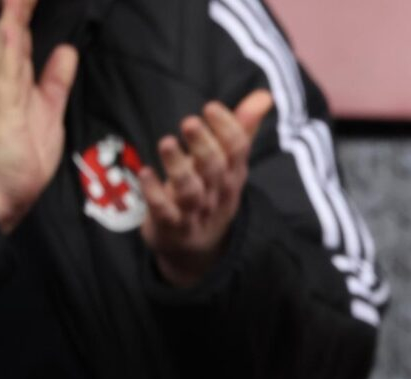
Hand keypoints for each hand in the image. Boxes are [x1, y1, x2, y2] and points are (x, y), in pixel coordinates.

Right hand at [0, 0, 77, 233]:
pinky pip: (5, 76)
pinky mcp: (2, 109)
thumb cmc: (24, 153)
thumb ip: (56, 80)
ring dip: (13, 18)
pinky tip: (10, 31)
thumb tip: (66, 51)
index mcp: (17, 79)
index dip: (28, 11)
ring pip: (7, 47)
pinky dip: (8, 51)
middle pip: (13, 34)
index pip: (24, 37)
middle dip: (18, 7)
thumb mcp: (50, 109)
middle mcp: (5, 80)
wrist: (6, 189)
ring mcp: (2, 93)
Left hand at [139, 89, 272, 287]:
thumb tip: (264, 96)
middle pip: (215, 170)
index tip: (211, 107)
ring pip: (191, 191)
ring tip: (167, 143)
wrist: (195, 250)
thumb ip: (242, 128)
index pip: (237, 151)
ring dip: (179, 167)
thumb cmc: (210, 195)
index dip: (227, 129)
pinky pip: (164, 212)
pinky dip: (155, 194)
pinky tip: (146, 174)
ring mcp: (195, 212)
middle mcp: (217, 193)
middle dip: (204, 146)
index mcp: (232, 175)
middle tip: (189, 121)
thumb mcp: (229, 165)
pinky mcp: (171, 226)